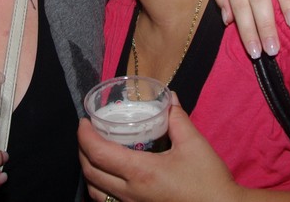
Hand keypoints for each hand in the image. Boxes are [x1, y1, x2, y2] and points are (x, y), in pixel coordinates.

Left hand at [79, 95, 239, 201]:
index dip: (84, 136)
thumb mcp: (194, 144)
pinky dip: (100, 190)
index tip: (83, 122)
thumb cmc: (208, 181)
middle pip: (90, 172)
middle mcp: (131, 193)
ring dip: (89, 172)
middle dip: (82, 151)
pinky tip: (109, 180)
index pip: (98, 153)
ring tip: (94, 155)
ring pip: (96, 193)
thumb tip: (168, 97)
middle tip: (87, 133)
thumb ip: (177, 118)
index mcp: (141, 172)